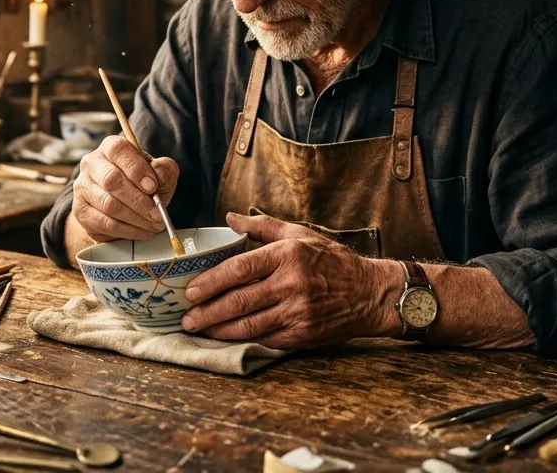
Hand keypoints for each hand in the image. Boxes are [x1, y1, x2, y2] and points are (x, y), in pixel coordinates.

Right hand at [69, 135, 179, 241]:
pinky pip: (105, 223)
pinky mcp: (81, 211)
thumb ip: (164, 170)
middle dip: (139, 200)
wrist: (121, 211)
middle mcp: (91, 163)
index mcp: (110, 147)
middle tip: (158, 213)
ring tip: (154, 224)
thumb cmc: (142, 187)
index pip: (119, 150)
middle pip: (111, 179)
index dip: (136, 169)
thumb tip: (160, 173)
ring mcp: (83, 187)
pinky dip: (128, 230)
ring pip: (109, 204)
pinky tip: (143, 231)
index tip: (153, 187)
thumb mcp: (159, 175)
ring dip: (136, 218)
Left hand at [181, 212, 396, 348]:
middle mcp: (292, 284)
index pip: (240, 269)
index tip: (191, 290)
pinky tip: (225, 338)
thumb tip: (230, 218)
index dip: (211, 281)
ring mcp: (297, 312)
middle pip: (239, 301)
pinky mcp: (302, 335)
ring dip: (218, 330)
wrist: (370, 294)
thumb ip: (262, 226)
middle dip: (207, 312)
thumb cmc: (333, 261)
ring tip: (198, 330)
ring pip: (248, 325)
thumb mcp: (301, 234)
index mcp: (288, 255)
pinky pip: (264, 338)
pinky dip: (241, 339)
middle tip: (186, 317)